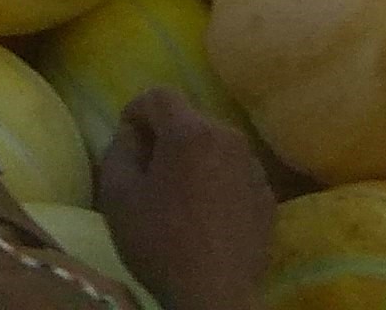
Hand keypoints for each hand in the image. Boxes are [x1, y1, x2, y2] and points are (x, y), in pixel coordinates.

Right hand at [95, 89, 272, 309]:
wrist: (214, 294)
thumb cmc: (161, 243)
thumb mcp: (118, 198)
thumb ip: (117, 151)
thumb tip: (131, 133)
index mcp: (191, 132)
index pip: (159, 95)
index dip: (136, 112)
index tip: (127, 142)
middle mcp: (229, 137)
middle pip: (189, 120)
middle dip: (166, 138)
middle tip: (149, 175)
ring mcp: (254, 166)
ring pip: (215, 146)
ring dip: (194, 161)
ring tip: (179, 199)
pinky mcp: (268, 195)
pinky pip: (235, 173)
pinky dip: (217, 183)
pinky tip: (206, 216)